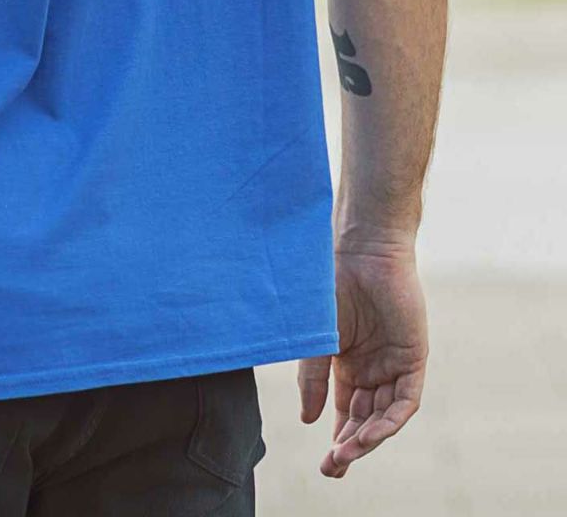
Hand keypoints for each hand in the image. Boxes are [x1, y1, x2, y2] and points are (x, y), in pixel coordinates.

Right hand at [296, 242, 427, 478]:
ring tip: (347, 453)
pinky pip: (405, 400)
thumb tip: (307, 420)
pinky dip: (389, 419)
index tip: (325, 465)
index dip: (337, 439)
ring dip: (367, 437)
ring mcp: (393, 365)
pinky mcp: (413, 359)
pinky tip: (370, 433)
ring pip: (384, 415)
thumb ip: (312, 378)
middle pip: (363, 420)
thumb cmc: (333, 286)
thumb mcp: (317, 340)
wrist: (362, 253)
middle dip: (350, 446)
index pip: (344, 412)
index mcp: (347, 364)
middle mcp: (372, 369)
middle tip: (333, 468)